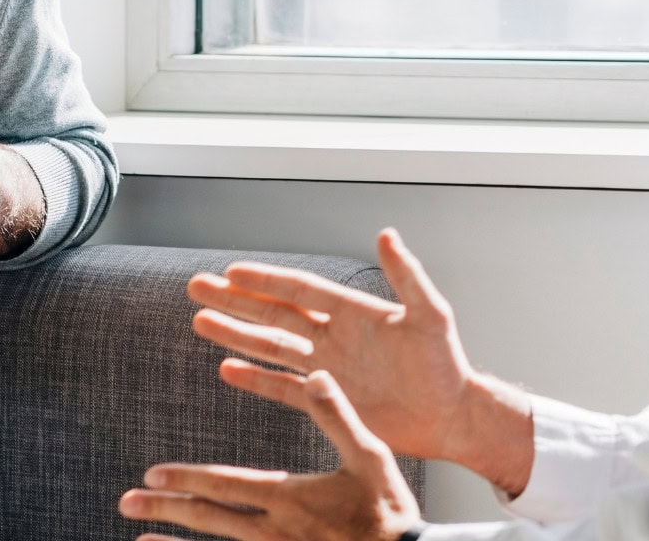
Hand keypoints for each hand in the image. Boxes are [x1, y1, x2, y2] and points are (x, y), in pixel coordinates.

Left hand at [119, 371, 422, 540]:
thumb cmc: (390, 512)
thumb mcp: (371, 455)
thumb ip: (338, 415)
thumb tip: (315, 372)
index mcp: (290, 497)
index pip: (225, 485)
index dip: (187, 479)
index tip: (152, 474)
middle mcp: (274, 532)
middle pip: (209, 518)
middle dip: (165, 507)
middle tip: (127, 501)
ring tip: (140, 538)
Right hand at [189, 228, 533, 492]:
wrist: (451, 416)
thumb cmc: (446, 365)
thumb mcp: (430, 315)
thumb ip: (406, 276)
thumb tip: (386, 233)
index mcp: (353, 312)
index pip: (299, 291)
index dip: (266, 280)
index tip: (231, 270)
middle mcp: (333, 336)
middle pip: (273, 314)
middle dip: (235, 301)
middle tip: (197, 286)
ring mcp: (327, 369)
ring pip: (271, 347)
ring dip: (236, 335)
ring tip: (200, 322)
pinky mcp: (327, 401)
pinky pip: (282, 387)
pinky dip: (255, 379)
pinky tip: (227, 368)